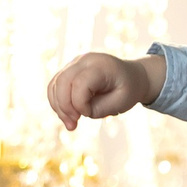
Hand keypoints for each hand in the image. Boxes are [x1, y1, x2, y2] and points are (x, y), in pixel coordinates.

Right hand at [47, 51, 163, 129]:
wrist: (131, 76)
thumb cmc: (128, 90)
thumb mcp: (121, 103)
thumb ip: (99, 109)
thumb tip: (78, 111)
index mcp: (101, 66)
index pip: (80, 83)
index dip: (80, 104)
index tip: (88, 114)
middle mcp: (84, 61)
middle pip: (62, 81)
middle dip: (64, 107)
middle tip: (73, 125)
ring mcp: (74, 64)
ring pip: (54, 84)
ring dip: (58, 107)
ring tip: (71, 124)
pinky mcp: (69, 71)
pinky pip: (55, 86)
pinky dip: (57, 102)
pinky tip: (68, 115)